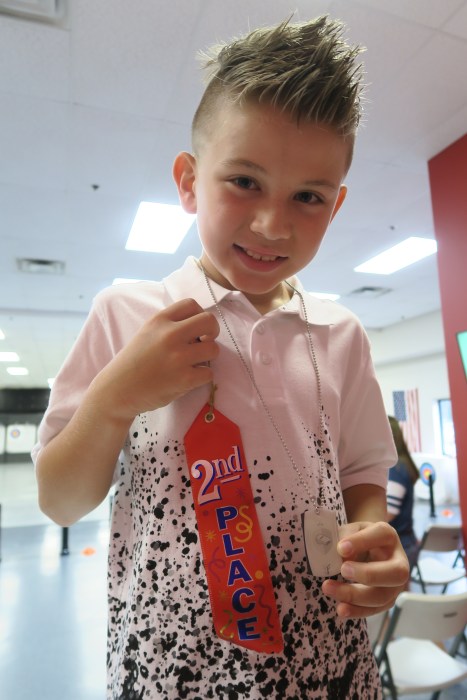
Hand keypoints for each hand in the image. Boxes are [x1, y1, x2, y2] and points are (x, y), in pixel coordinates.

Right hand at [93, 298, 219, 420]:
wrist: (118, 390)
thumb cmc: (134, 361)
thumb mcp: (147, 333)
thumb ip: (170, 325)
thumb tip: (200, 326)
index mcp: (159, 320)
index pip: (191, 304)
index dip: (199, 315)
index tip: (195, 328)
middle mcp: (169, 335)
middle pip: (209, 321)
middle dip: (213, 331)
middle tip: (205, 342)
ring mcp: (178, 358)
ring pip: (214, 349)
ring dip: (209, 356)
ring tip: (195, 362)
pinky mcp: (184, 379)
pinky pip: (209, 373)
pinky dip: (203, 376)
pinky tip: (190, 378)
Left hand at [321, 521, 408, 617]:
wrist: (366, 550)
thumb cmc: (357, 539)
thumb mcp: (351, 530)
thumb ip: (346, 537)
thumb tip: (342, 555)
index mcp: (389, 536)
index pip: (382, 534)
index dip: (362, 541)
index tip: (340, 548)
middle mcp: (399, 561)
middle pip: (396, 572)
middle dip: (368, 574)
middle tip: (343, 570)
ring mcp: (395, 584)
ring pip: (383, 596)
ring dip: (354, 595)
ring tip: (329, 588)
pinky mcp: (387, 600)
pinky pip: (374, 610)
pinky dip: (356, 610)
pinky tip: (340, 608)